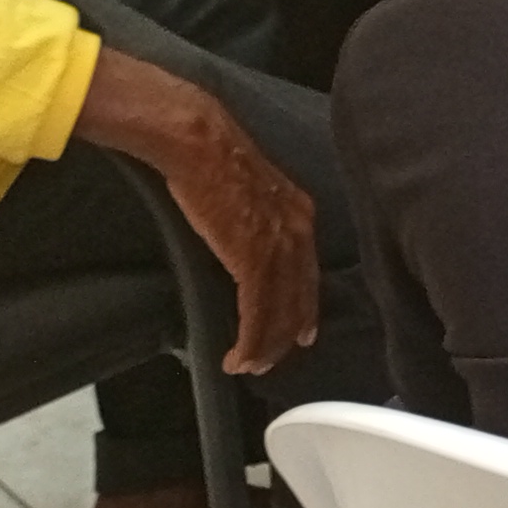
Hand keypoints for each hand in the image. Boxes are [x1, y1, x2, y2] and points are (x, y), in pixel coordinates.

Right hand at [71, 48, 320, 371]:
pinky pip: (257, 313)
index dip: (303, 308)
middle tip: (269, 360)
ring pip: (280, 312)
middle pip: (299, 299)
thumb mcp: (250, 188)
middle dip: (285, 335)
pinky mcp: (254, 260)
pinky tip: (238, 357)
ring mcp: (279, 247)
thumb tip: (244, 235)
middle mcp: (298, 232)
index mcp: (299, 213)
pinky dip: (250, 341)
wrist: (199, 141)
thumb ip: (258, 215)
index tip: (302, 332)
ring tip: (248, 366)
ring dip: (264, 346)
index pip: (307, 273)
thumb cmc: (212, 156)